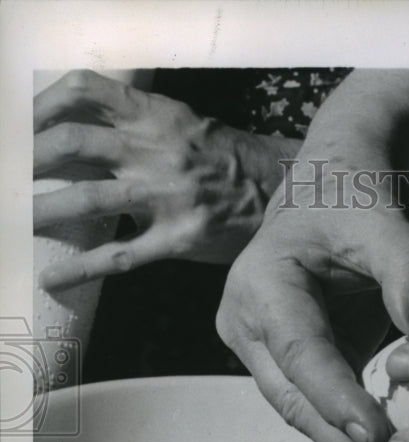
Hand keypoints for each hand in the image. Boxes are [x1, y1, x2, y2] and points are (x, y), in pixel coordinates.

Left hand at [34, 70, 299, 288]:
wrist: (278, 191)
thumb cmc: (223, 159)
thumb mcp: (181, 124)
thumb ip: (134, 125)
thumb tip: (76, 138)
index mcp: (154, 115)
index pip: (84, 92)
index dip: (41, 105)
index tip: (18, 125)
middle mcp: (156, 150)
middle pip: (71, 143)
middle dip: (27, 161)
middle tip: (9, 179)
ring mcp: (167, 196)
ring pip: (87, 199)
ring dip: (41, 211)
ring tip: (16, 224)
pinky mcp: (178, 238)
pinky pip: (118, 256)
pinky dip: (78, 268)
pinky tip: (52, 278)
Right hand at [216, 162, 408, 441]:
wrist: (334, 195)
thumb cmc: (355, 202)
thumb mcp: (388, 222)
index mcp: (261, 284)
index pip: (301, 355)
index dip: (337, 401)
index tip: (376, 437)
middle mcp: (248, 324)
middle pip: (294, 400)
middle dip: (344, 441)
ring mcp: (262, 352)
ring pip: (302, 414)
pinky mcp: (285, 369)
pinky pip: (316, 408)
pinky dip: (350, 432)